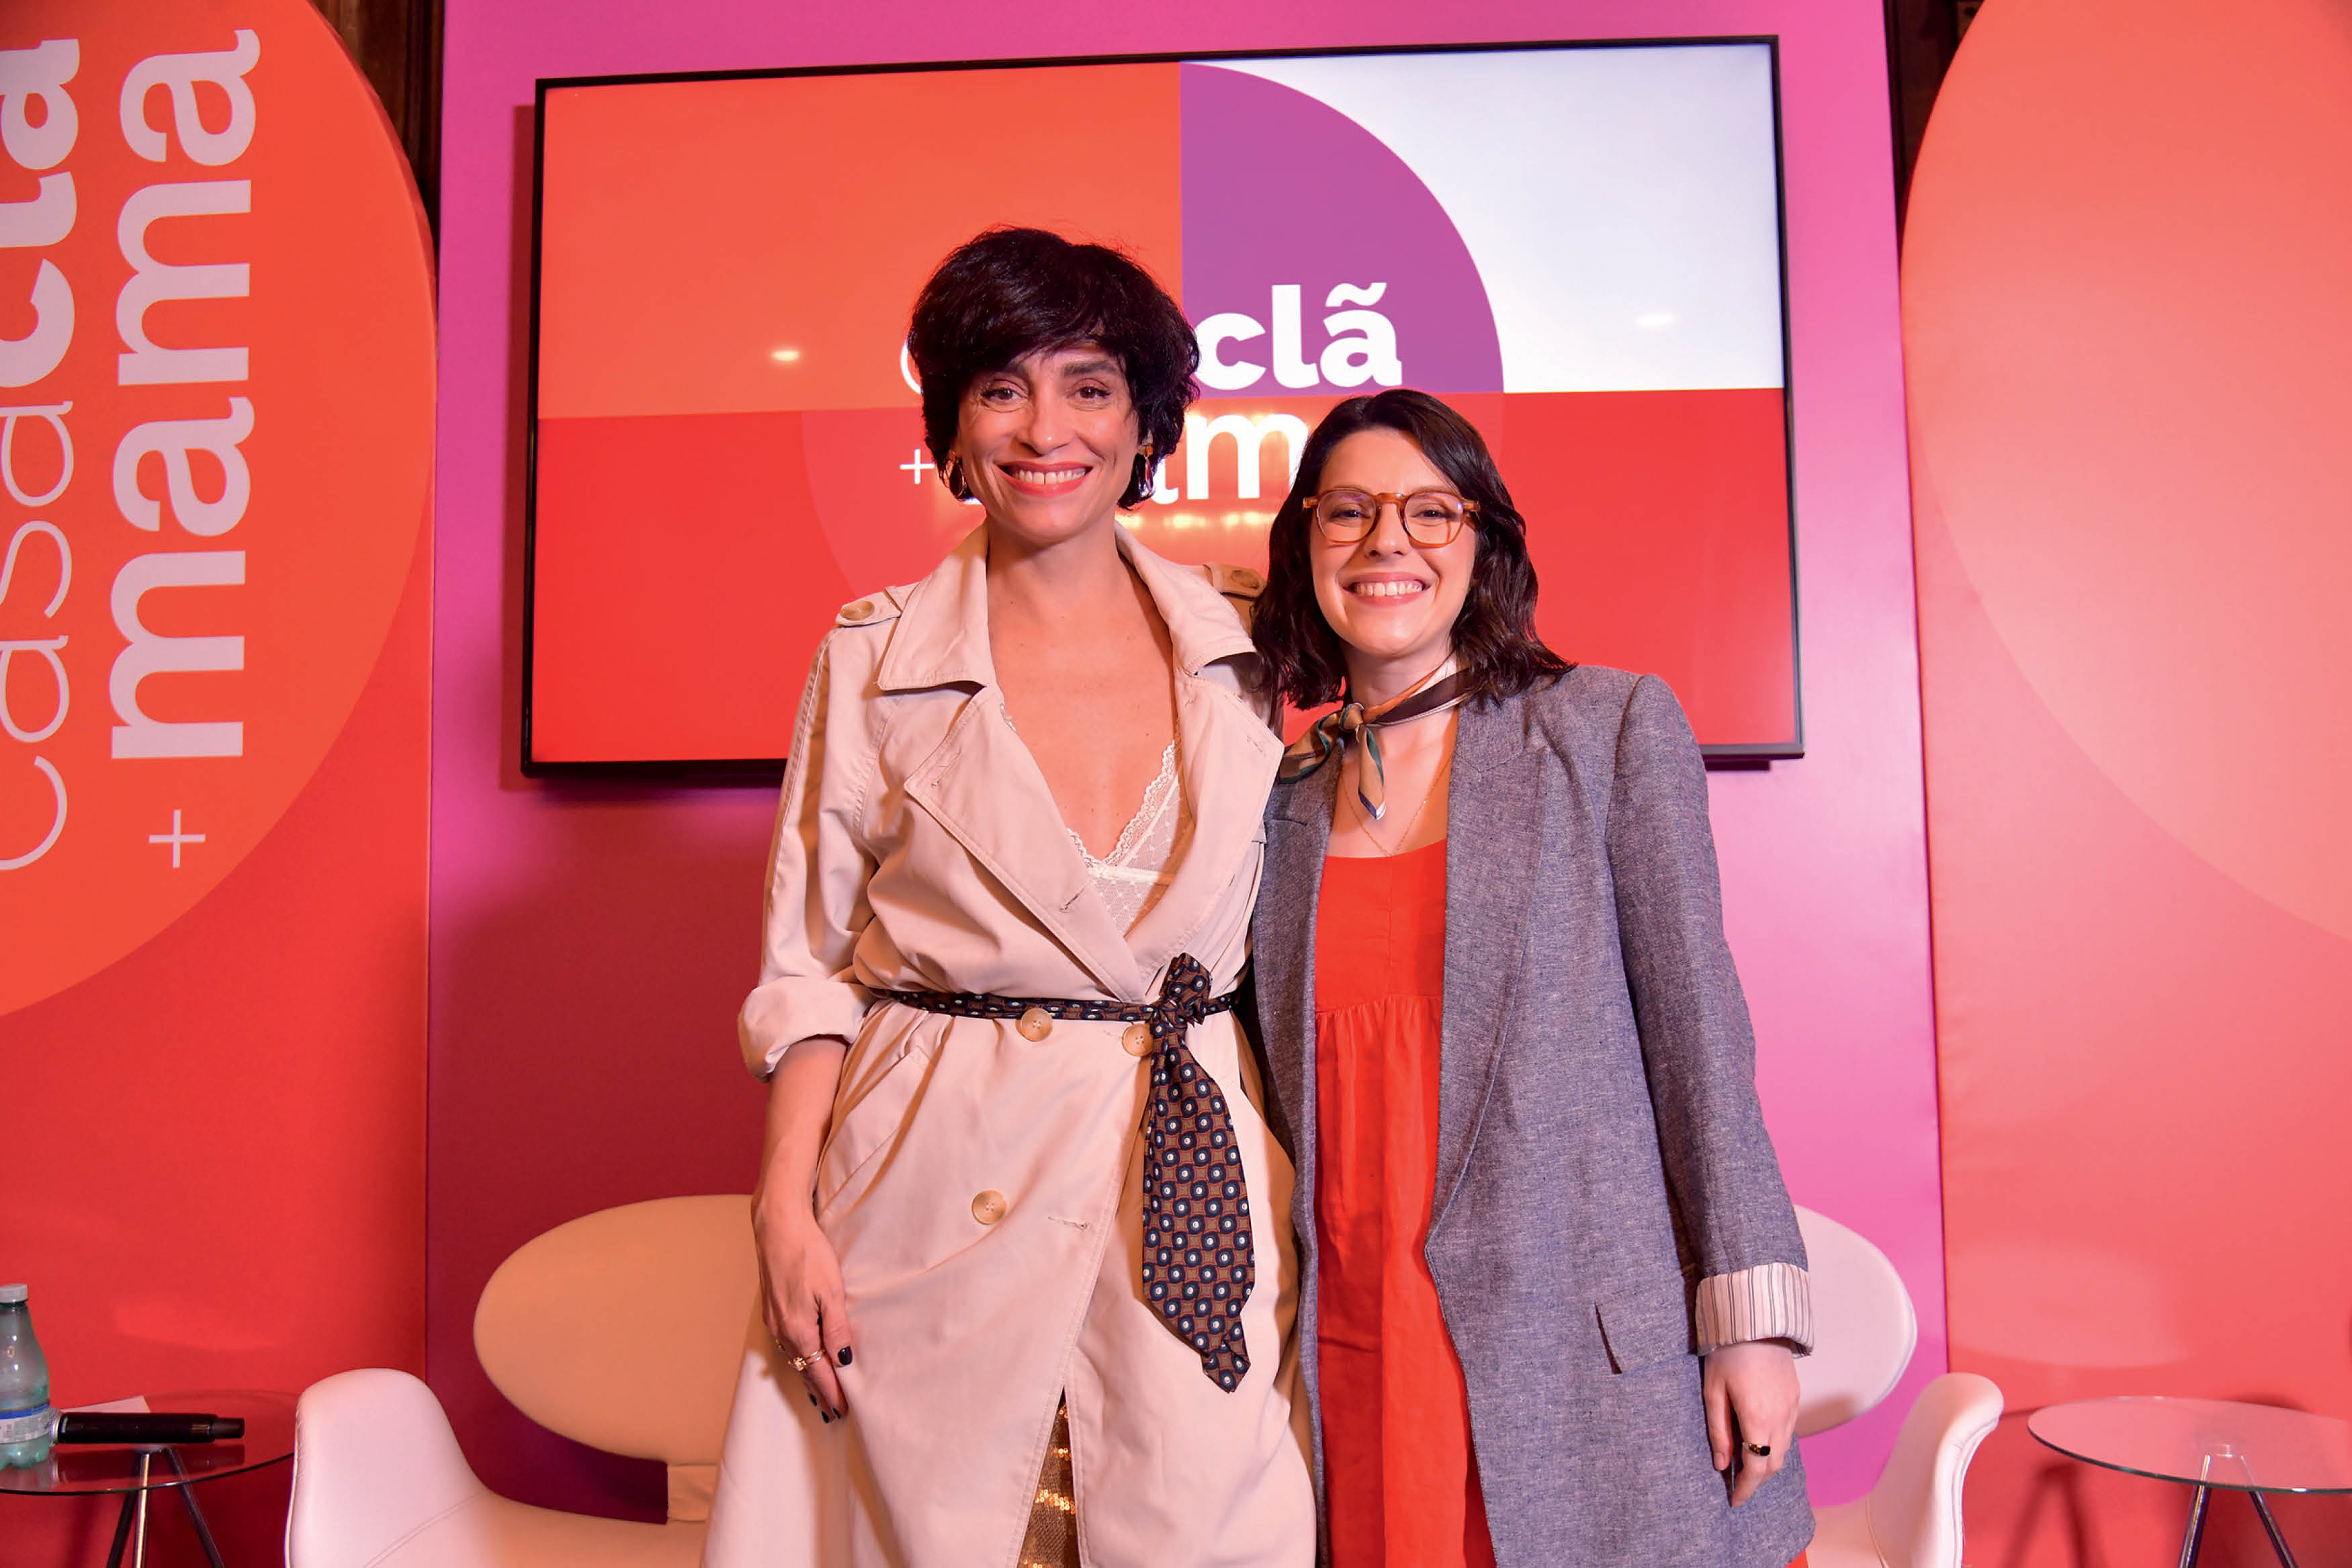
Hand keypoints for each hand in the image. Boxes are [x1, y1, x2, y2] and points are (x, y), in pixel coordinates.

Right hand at [754, 1194, 855, 1420]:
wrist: (777, 1226)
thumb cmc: (808, 1253)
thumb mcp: (832, 1290)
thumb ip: (836, 1328)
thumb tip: (842, 1360)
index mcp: (799, 1330)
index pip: (819, 1372)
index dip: (831, 1393)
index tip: (842, 1411)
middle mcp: (783, 1330)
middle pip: (804, 1370)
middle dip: (819, 1392)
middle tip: (832, 1412)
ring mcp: (774, 1320)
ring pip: (794, 1357)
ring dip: (808, 1375)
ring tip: (819, 1392)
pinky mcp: (771, 1307)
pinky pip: (786, 1343)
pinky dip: (798, 1357)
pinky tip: (803, 1357)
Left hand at [1703, 1340, 1798, 1505]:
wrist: (1757, 1322)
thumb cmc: (1728, 1353)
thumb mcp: (1713, 1392)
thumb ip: (1718, 1431)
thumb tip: (1722, 1463)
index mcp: (1758, 1420)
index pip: (1756, 1469)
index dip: (1746, 1490)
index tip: (1734, 1501)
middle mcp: (1781, 1419)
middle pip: (1774, 1465)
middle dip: (1757, 1481)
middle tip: (1738, 1486)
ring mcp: (1792, 1408)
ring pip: (1784, 1451)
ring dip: (1768, 1464)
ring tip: (1747, 1466)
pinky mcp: (1796, 1398)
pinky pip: (1789, 1432)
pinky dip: (1776, 1445)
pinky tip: (1760, 1441)